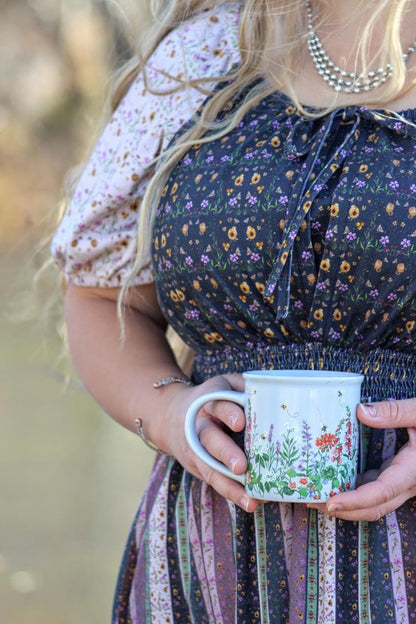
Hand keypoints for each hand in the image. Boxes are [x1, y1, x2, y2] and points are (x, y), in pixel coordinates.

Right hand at [148, 373, 259, 512]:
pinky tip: (250, 502)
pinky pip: (215, 481)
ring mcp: (197, 449)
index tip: (241, 422)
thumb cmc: (213, 398)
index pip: (217, 403)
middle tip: (241, 467)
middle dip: (225, 453)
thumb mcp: (225, 384)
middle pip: (210, 439)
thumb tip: (274, 395)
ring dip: (230, 485)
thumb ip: (245, 386)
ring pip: (211, 467)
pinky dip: (232, 493)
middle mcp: (199, 425)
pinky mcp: (199, 467)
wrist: (172, 416)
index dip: (228, 412)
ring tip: (251, 499)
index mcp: (208, 400)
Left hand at [307, 398, 415, 520]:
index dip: (354, 501)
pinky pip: (378, 490)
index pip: (380, 493)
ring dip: (348, 503)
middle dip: (343, 510)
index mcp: (413, 471)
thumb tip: (360, 412)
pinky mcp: (403, 476)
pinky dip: (357, 490)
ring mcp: (407, 483)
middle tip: (311, 501)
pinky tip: (337, 479)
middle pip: (374, 507)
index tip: (329, 503)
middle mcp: (410, 483)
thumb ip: (395, 412)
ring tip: (317, 494)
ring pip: (376, 503)